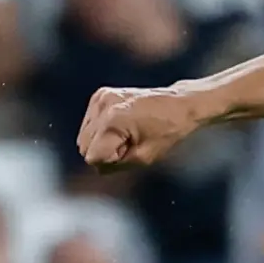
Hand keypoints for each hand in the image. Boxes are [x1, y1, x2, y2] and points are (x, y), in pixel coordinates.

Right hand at [78, 84, 210, 170]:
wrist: (180, 104)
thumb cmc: (168, 131)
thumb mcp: (144, 157)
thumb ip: (115, 165)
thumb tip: (97, 166)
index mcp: (113, 120)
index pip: (92, 156)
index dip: (110, 161)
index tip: (129, 152)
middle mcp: (102, 105)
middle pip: (84, 146)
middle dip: (104, 151)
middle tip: (129, 144)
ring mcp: (100, 98)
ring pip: (83, 136)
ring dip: (101, 142)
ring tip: (126, 135)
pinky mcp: (100, 95)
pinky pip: (88, 124)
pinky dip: (101, 131)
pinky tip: (120, 127)